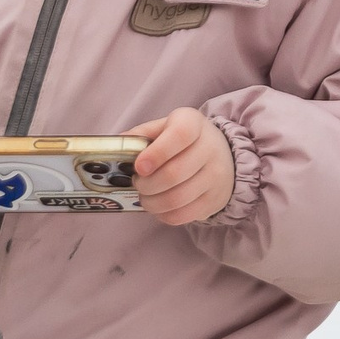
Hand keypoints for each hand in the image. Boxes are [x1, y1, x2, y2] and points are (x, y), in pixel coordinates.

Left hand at [128, 108, 235, 226]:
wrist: (222, 156)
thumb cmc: (183, 141)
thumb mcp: (164, 128)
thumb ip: (141, 134)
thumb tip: (116, 145)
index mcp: (193, 123)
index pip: (180, 135)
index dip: (157, 153)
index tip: (139, 167)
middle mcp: (210, 148)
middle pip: (174, 173)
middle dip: (146, 184)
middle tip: (137, 183)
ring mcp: (216, 176)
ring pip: (177, 198)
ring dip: (152, 202)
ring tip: (145, 196)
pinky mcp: (215, 199)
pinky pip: (184, 214)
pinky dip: (164, 215)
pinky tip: (158, 207)